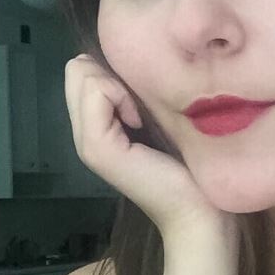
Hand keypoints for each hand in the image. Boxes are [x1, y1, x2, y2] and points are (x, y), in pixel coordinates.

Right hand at [64, 54, 234, 238]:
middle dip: (109, 74)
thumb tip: (124, 63)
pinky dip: (119, 95)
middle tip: (139, 106)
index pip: (79, 71)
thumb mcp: (159, 119)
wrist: (198, 211)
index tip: (141, 100)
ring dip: (115, 85)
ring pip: (82, 76)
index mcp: (98, 127)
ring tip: (139, 116)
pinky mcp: (97, 148)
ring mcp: (87, 142)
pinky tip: (139, 122)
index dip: (110, 71)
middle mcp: (84, 134)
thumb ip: (136, 95)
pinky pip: (97, 93)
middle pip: (76, 70)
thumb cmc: (189, 167)